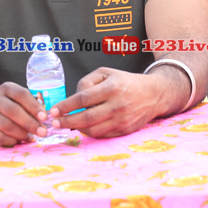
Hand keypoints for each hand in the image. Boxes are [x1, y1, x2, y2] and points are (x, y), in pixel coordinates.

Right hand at [0, 83, 46, 146]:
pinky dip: (11, 140)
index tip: (44, 117)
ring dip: (22, 133)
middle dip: (30, 123)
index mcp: (5, 89)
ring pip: (7, 126)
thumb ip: (27, 103)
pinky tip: (18, 140)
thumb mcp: (11, 97)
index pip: (21, 94)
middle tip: (43, 132)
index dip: (34, 106)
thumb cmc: (0, 104)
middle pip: (14, 111)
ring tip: (31, 137)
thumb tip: (44, 117)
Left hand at [50, 67, 165, 138]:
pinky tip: (82, 127)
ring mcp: (122, 120)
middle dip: (67, 121)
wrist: (154, 94)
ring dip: (76, 129)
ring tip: (66, 124)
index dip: (66, 106)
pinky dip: (89, 132)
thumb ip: (87, 82)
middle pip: (86, 118)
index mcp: (112, 88)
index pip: (83, 99)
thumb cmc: (126, 82)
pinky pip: (102, 135)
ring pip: (93, 130)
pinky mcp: (125, 130)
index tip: (53, 110)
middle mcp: (117, 105)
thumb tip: (73, 98)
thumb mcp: (106, 73)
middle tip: (54, 122)